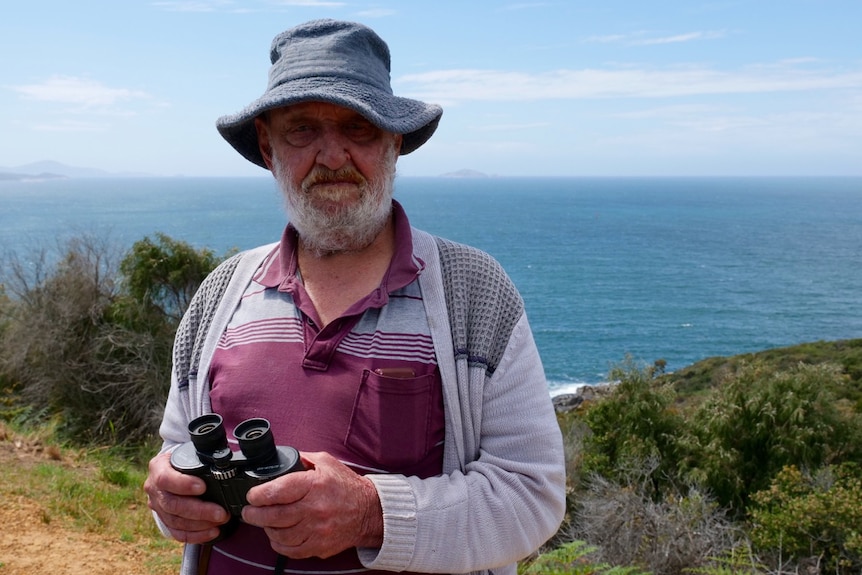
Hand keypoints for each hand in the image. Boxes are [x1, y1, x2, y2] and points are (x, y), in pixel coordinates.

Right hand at [143, 451, 229, 543]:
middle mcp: (153, 488)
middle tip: (220, 513)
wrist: (172, 468)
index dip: (183, 484)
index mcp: (158, 467)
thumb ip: (199, 458)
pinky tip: (212, 533)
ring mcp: (157, 506)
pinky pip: (177, 532)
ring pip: (175, 521)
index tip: (203, 487)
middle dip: (199, 510)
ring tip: (221, 521)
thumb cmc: (185, 460)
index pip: (165, 478)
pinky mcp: (163, 520)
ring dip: (200, 524)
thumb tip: (222, 460)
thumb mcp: (188, 452)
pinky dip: (196, 535)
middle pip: (172, 504)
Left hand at [242, 451, 382, 558]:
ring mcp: (317, 530)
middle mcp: (315, 509)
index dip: (258, 494)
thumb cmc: (346, 486)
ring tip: (263, 522)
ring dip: (266, 529)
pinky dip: (279, 544)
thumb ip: (302, 458)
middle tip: (249, 511)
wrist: (369, 511)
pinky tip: (277, 535)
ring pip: (279, 535)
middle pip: (273, 516)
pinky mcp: (319, 546)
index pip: (277, 491)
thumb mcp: (326, 462)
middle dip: (254, 514)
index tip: (252, 495)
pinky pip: (291, 550)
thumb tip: (280, 458)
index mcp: (314, 485)